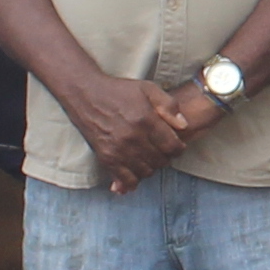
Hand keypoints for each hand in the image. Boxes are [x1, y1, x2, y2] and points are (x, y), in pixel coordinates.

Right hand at [67, 76, 191, 195]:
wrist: (85, 95)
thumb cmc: (119, 91)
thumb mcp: (148, 89)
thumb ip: (169, 105)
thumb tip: (184, 126)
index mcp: (145, 120)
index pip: (172, 147)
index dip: (178, 148)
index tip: (175, 145)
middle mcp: (133, 137)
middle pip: (161, 161)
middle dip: (165, 157)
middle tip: (161, 150)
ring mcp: (119, 150)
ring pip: (146, 172)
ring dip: (151, 167)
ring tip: (148, 156)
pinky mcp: (107, 158)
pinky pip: (126, 179)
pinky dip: (134, 180)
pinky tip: (136, 170)